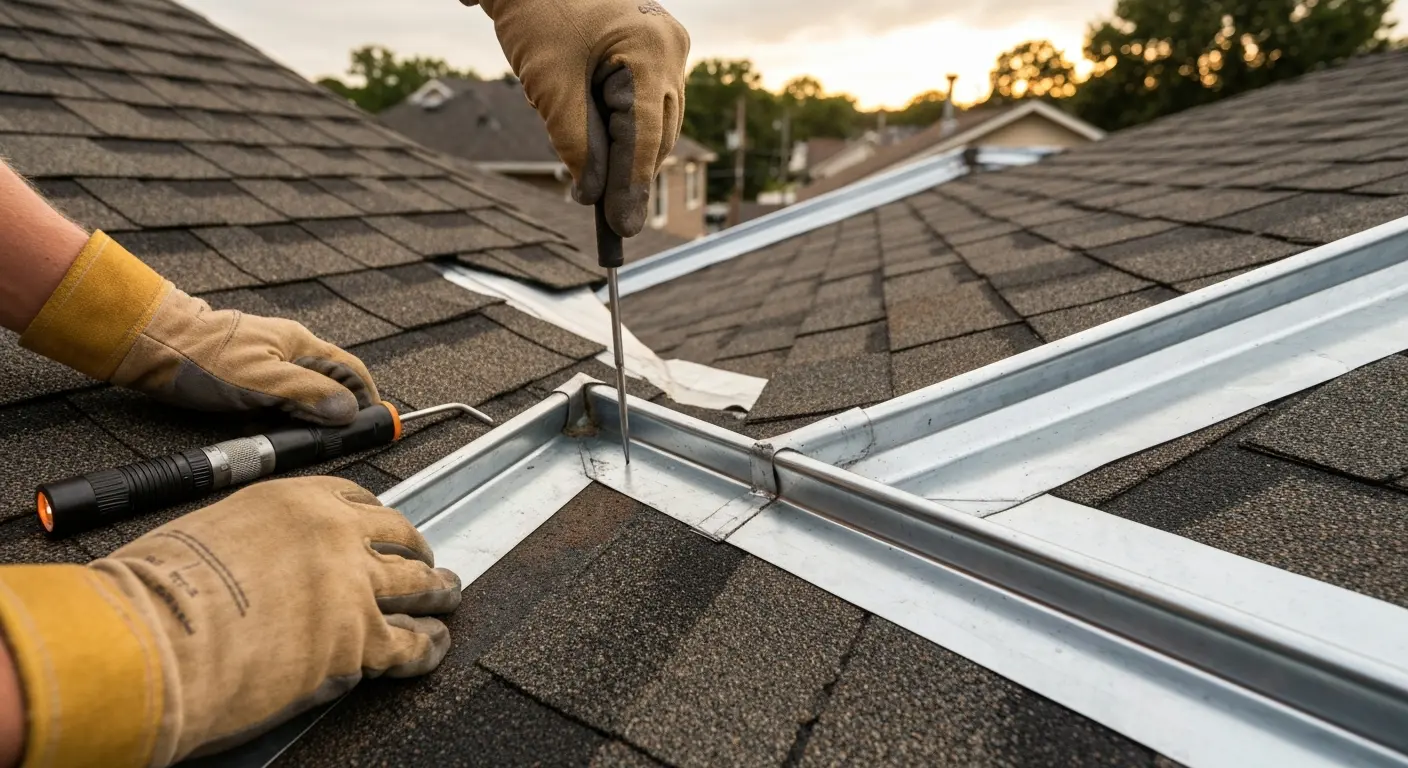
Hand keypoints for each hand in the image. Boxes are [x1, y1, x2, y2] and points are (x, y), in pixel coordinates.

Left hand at [21, 231, 377, 424]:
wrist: (149, 343)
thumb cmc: (203, 359)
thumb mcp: (262, 382)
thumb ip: (309, 396)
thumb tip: (349, 412)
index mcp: (300, 344)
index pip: (351, 371)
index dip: (368, 399)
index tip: (378, 425)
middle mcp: (288, 349)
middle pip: (330, 383)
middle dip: (339, 411)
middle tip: (341, 440)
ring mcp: (266, 360)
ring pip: (303, 392)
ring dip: (310, 415)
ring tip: (308, 439)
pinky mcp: (244, 374)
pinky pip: (278, 397)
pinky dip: (285, 415)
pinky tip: (273, 430)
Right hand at [86, 477, 460, 765]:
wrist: (156, 639)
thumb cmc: (159, 593)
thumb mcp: (208, 533)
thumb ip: (249, 540)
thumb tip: (249, 563)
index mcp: (298, 500)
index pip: (357, 500)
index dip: (377, 519)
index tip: (385, 527)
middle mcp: (337, 533)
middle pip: (397, 537)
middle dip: (415, 549)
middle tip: (424, 559)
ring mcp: (356, 585)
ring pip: (417, 584)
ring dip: (437, 591)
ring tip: (447, 594)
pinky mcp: (362, 640)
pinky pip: (412, 643)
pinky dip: (429, 647)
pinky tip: (436, 645)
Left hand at [471, 0, 689, 236]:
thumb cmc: (536, 12)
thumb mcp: (549, 85)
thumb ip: (574, 142)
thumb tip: (591, 195)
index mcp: (650, 49)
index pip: (646, 135)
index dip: (632, 186)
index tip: (622, 227)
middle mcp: (670, 48)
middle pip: (658, 134)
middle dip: (628, 173)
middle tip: (608, 218)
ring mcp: (667, 49)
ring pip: (656, 124)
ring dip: (625, 152)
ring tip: (592, 177)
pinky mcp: (655, 53)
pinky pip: (646, 104)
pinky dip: (623, 128)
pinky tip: (597, 139)